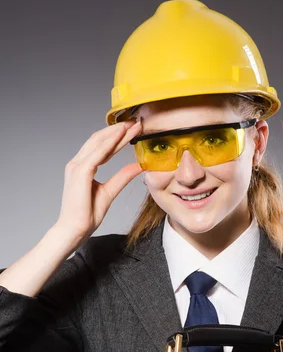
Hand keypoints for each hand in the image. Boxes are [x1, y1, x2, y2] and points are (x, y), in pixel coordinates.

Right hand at [55, 119, 142, 241]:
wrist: (75, 229)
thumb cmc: (87, 214)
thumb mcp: (110, 191)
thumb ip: (122, 177)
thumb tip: (138, 166)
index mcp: (83, 167)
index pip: (102, 147)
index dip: (118, 137)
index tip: (133, 129)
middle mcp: (78, 163)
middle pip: (100, 140)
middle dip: (118, 130)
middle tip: (135, 121)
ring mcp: (77, 166)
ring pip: (98, 142)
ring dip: (116, 132)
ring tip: (132, 125)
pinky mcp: (80, 172)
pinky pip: (97, 154)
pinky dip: (109, 143)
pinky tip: (121, 136)